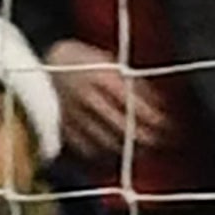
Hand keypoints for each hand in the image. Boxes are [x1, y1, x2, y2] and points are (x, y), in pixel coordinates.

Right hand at [48, 39, 170, 165]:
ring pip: (102, 138)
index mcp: (101, 77)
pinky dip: (100, 151)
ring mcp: (72, 112)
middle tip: (156, 141)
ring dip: (124, 147)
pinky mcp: (61, 124)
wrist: (50, 64)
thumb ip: (135, 85)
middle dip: (141, 136)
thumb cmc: (88, 63)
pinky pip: (83, 146)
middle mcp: (86, 95)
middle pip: (119, 124)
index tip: (164, 125)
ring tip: (140, 150)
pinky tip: (112, 150)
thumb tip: (159, 107)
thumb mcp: (113, 65)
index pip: (131, 103)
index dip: (151, 117)